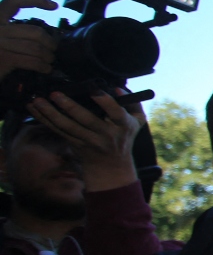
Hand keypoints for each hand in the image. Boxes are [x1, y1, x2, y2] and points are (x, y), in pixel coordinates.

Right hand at [0, 0, 58, 78]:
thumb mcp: (2, 36)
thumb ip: (16, 31)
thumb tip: (47, 33)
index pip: (14, 1)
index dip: (35, 0)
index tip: (54, 5)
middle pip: (35, 32)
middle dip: (50, 42)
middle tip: (54, 49)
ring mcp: (0, 43)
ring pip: (36, 48)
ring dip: (48, 56)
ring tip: (50, 60)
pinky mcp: (4, 58)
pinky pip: (32, 61)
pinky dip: (43, 66)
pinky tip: (46, 69)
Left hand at [26, 90, 141, 191]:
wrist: (111, 166)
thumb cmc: (124, 137)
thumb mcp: (137, 122)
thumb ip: (133, 103)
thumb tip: (118, 88)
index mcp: (123, 126)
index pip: (116, 113)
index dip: (105, 102)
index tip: (93, 90)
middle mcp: (105, 134)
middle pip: (86, 120)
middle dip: (70, 107)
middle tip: (56, 94)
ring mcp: (89, 141)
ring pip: (67, 127)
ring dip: (50, 113)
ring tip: (38, 101)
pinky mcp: (74, 144)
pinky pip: (57, 131)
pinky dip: (44, 119)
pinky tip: (33, 108)